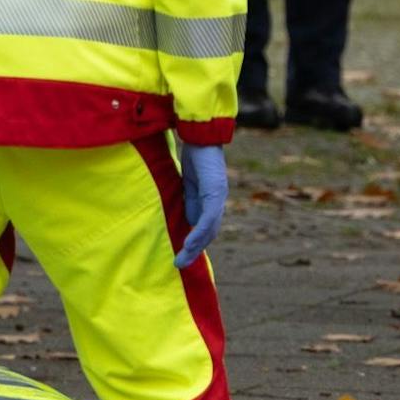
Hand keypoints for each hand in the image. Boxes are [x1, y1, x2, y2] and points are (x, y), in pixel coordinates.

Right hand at [175, 142, 227, 267]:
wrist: (201, 135)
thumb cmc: (196, 155)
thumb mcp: (190, 183)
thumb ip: (190, 201)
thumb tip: (189, 222)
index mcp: (213, 198)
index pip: (207, 226)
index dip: (197, 241)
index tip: (184, 254)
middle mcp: (219, 200)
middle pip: (210, 232)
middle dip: (195, 250)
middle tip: (180, 264)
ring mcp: (219, 196)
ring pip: (210, 229)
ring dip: (195, 246)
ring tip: (182, 259)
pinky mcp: (215, 192)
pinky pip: (208, 218)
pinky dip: (199, 233)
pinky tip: (189, 244)